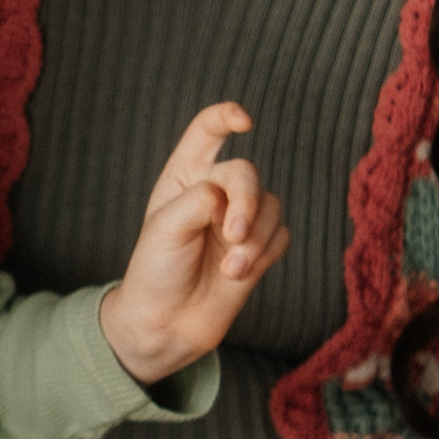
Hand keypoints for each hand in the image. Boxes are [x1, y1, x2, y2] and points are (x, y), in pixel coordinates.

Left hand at [99, 102, 289, 383]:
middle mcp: (214, 191)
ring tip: (231, 266)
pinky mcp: (259, 247)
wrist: (167, 321)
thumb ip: (201, 200)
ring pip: (270, 206)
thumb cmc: (156, 269)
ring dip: (256, 237)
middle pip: (247, 173)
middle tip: (233, 235)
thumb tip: (234, 197)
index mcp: (184, 176)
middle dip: (246, 203)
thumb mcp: (166, 227)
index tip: (244, 121)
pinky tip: (238, 273)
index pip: (206, 132)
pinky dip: (265, 253)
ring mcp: (239, 219)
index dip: (224, 117)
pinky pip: (281, 234)